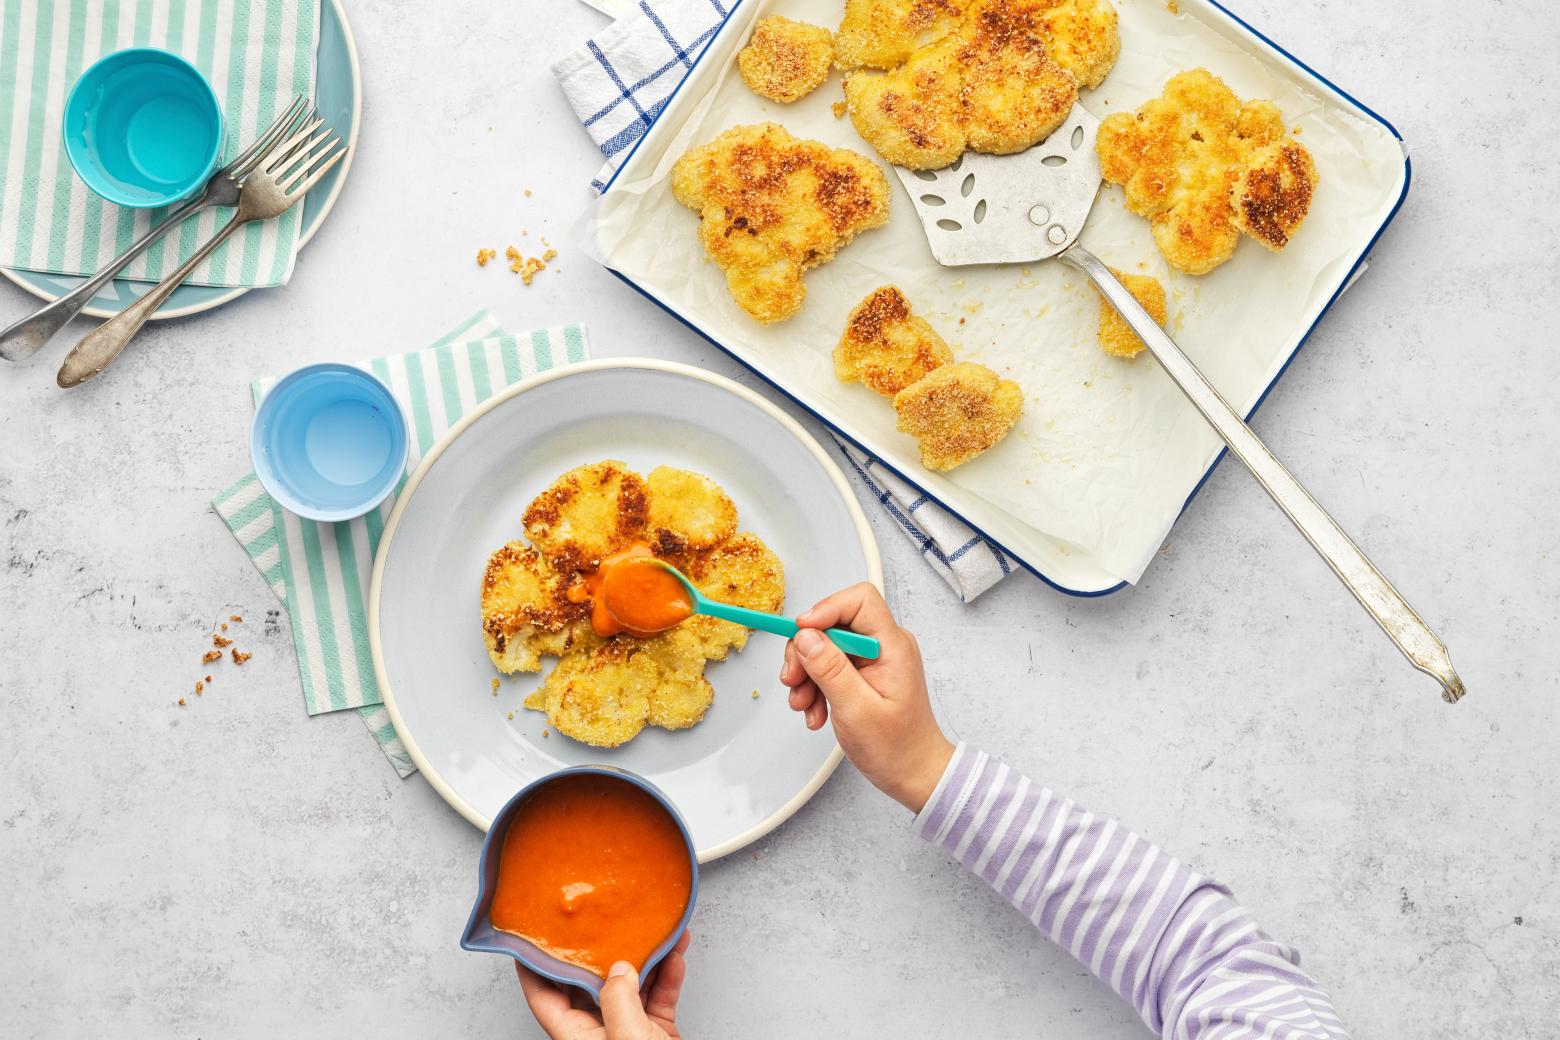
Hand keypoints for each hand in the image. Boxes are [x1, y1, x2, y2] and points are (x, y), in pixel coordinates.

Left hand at [517, 931, 688, 1039]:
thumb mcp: (628, 1038)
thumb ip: (618, 999)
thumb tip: (618, 968)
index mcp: (577, 1038)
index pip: (544, 996)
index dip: (534, 966)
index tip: (529, 938)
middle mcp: (599, 1033)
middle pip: (591, 984)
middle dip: (600, 951)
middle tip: (601, 922)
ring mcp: (628, 1032)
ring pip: (630, 985)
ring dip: (646, 957)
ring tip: (652, 931)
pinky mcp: (655, 1034)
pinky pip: (659, 997)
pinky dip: (669, 975)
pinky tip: (675, 955)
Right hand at [779, 583, 953, 812]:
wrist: (913, 774)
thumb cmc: (896, 748)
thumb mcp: (856, 710)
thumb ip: (830, 669)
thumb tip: (805, 636)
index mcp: (891, 646)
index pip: (859, 600)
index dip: (826, 610)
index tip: (800, 634)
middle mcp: (884, 646)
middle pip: (834, 624)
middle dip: (806, 651)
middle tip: (793, 680)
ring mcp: (874, 660)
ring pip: (826, 646)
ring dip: (807, 674)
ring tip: (805, 705)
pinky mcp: (863, 673)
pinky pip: (830, 666)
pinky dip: (816, 687)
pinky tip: (815, 711)